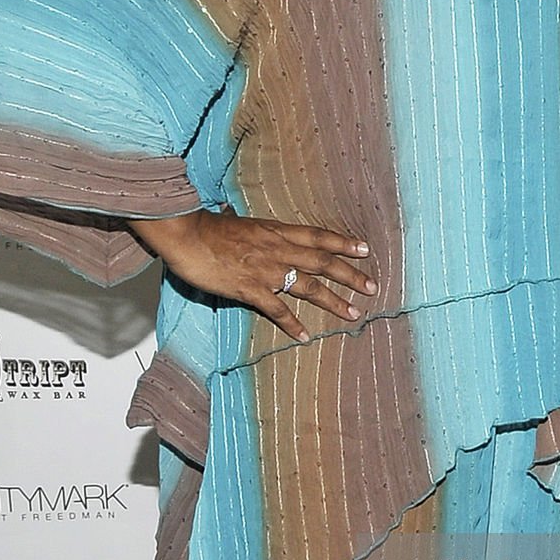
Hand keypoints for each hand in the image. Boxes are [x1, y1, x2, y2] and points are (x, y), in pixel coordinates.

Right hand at [127, 209, 376, 343]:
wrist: (187, 235)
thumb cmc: (210, 228)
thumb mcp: (244, 223)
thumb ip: (262, 233)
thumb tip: (268, 233)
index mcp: (277, 231)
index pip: (318, 236)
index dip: (344, 243)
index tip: (366, 250)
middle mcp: (278, 249)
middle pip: (323, 262)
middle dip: (350, 275)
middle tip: (372, 287)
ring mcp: (266, 270)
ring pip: (309, 286)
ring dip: (333, 301)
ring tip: (353, 314)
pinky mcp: (250, 289)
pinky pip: (277, 309)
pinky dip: (293, 324)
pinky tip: (305, 336)